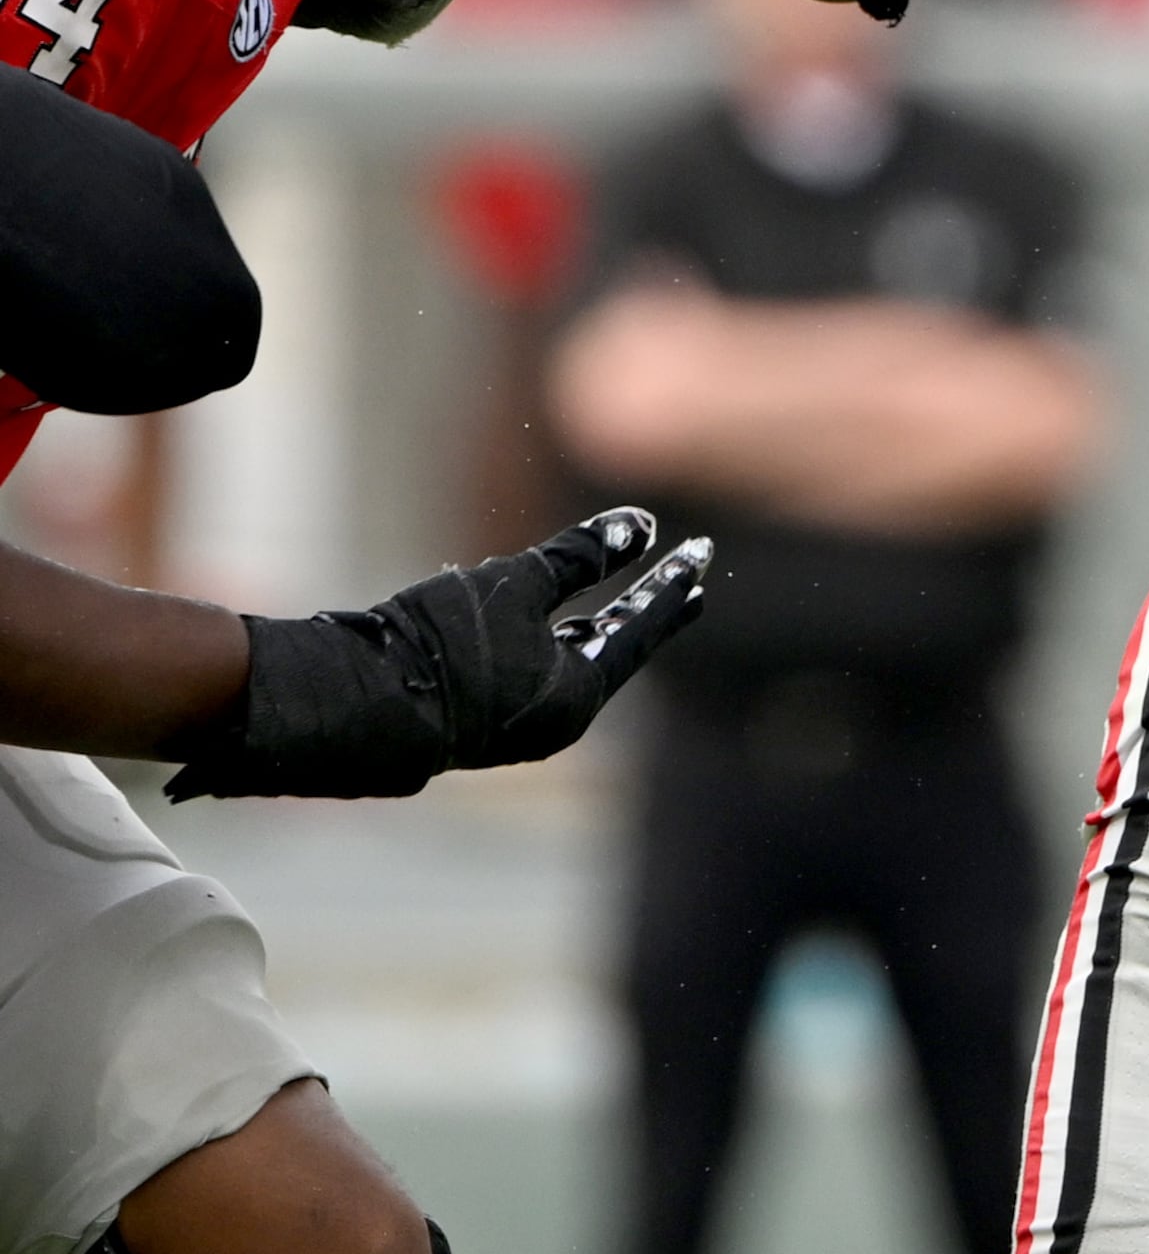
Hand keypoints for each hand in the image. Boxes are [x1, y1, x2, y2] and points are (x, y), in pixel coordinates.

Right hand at [164, 509, 710, 799]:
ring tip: (625, 601)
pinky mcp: (470, 721)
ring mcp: (511, 727)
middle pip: (613, 650)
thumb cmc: (437, 645)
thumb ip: (580, 556)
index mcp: (576, 696)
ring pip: (567, 663)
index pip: (639, 628)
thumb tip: (641, 526)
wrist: (340, 706)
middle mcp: (552, 721)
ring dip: (595, 627)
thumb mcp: (515, 584)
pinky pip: (526, 672)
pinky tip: (541, 623)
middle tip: (688, 585)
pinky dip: (545, 640)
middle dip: (647, 612)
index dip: (670, 586)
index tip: (703, 555)